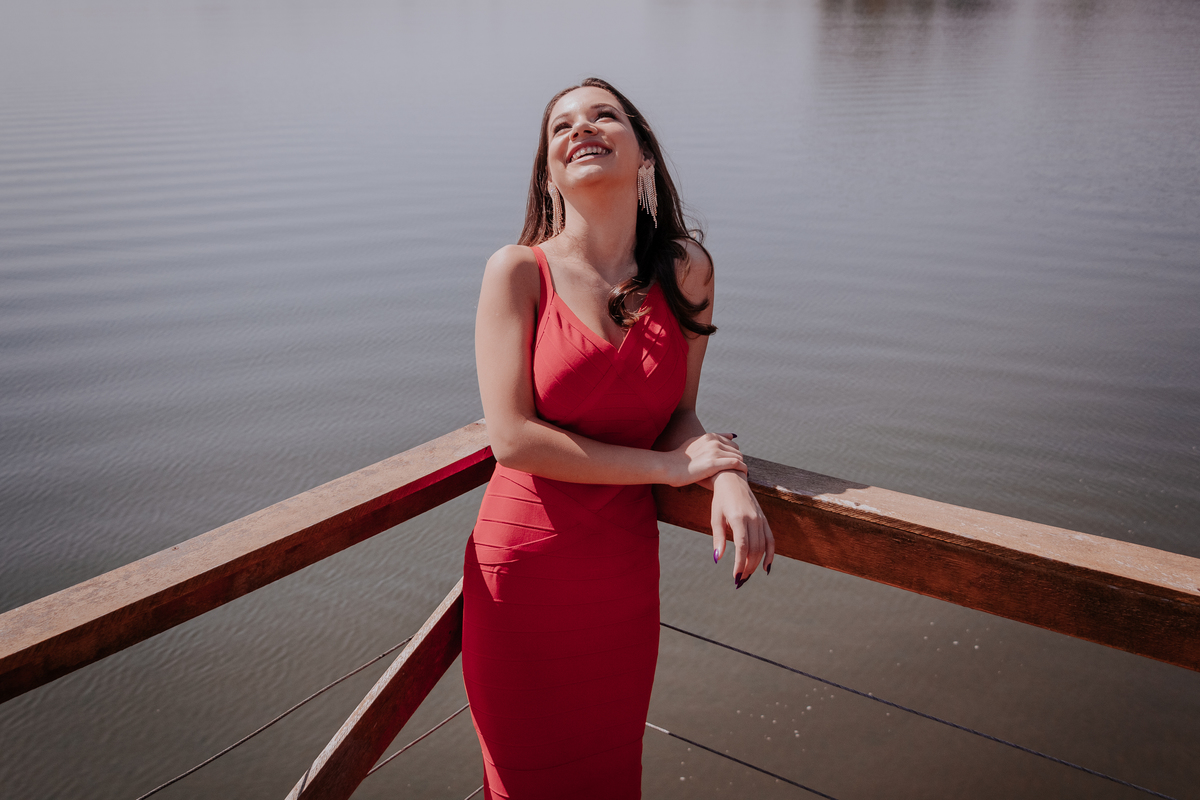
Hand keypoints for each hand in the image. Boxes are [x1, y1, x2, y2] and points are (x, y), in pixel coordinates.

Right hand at [665, 433, 745, 486]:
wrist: (668, 467)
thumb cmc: (679, 459)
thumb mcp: (694, 444)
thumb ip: (709, 440)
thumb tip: (727, 436)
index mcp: (709, 436)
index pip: (731, 444)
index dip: (734, 455)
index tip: (734, 465)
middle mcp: (713, 441)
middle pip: (736, 450)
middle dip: (739, 461)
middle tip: (738, 473)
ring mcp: (714, 451)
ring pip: (738, 457)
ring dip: (742, 467)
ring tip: (742, 476)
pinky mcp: (714, 463)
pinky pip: (736, 464)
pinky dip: (742, 470)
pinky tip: (743, 477)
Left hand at [711, 470, 773, 587]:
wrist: (732, 480)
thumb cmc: (720, 500)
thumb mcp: (715, 518)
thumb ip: (718, 539)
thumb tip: (717, 559)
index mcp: (739, 518)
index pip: (742, 547)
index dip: (740, 564)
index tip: (735, 576)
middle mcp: (753, 519)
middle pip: (754, 549)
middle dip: (747, 567)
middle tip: (740, 579)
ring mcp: (761, 519)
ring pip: (762, 547)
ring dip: (756, 564)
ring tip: (747, 574)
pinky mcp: (764, 520)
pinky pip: (771, 540)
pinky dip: (770, 554)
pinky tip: (766, 567)